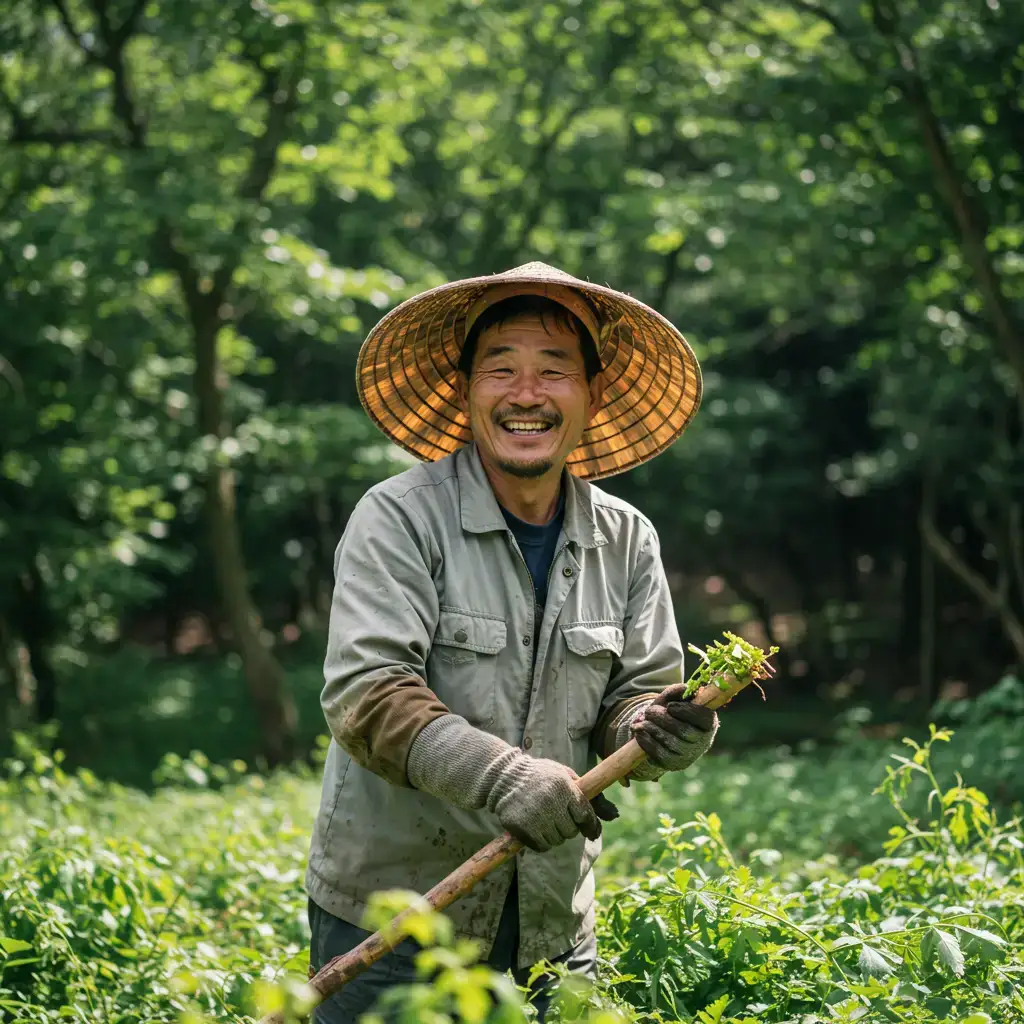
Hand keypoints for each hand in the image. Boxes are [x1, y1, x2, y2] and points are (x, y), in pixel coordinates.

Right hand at [488, 756, 618, 852]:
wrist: (505, 776)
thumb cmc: (540, 775)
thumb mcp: (564, 774)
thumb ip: (585, 792)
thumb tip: (613, 815)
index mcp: (564, 787)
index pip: (585, 815)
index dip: (590, 825)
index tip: (590, 830)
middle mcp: (551, 802)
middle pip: (571, 831)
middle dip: (567, 826)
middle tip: (557, 817)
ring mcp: (535, 816)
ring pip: (557, 840)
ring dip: (554, 835)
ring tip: (544, 820)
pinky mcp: (521, 827)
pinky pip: (542, 846)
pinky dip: (542, 842)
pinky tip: (535, 829)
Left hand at [631, 684, 718, 772]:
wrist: (662, 732)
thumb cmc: (672, 713)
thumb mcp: (674, 699)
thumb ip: (678, 692)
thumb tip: (684, 688)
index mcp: (708, 723)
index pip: (704, 719)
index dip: (687, 712)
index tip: (670, 707)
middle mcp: (702, 742)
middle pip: (683, 730)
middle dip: (662, 719)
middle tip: (649, 711)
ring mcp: (689, 755)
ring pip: (670, 742)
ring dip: (652, 729)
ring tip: (642, 721)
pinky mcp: (674, 764)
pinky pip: (660, 754)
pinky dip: (647, 741)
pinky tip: (639, 732)